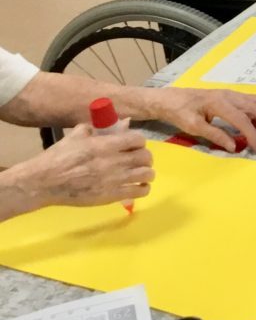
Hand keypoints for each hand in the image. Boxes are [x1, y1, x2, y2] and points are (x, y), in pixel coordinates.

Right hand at [16, 124, 152, 209]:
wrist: (44, 182)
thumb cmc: (58, 157)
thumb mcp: (76, 136)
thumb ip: (97, 128)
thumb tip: (120, 123)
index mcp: (105, 145)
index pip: (138, 139)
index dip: (139, 141)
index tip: (135, 145)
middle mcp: (113, 161)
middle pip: (145, 157)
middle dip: (145, 157)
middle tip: (140, 160)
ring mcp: (114, 180)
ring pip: (146, 174)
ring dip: (147, 173)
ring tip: (142, 173)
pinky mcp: (111, 196)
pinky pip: (138, 192)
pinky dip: (143, 189)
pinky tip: (138, 187)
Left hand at [143, 88, 255, 152]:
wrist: (168, 99)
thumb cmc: (178, 112)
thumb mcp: (192, 127)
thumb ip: (215, 135)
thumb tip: (235, 146)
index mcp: (219, 102)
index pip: (243, 119)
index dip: (253, 135)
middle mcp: (229, 95)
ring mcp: (231, 94)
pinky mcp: (231, 96)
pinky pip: (252, 102)